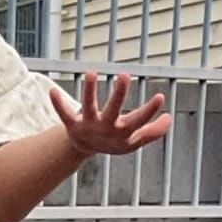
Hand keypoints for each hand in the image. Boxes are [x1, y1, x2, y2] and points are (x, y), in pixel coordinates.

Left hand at [49, 74, 171, 159]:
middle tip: (125, 75)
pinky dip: (58, 104)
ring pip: (88, 108)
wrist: (85, 148)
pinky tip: (52, 91)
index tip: (160, 96)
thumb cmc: (113, 140)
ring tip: (91, 73)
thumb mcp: (133, 140)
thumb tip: (169, 119)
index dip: (150, 111)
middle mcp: (105, 128)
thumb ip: (151, 132)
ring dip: (89, 92)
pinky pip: (64, 114)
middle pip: (114, 111)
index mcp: (122, 132)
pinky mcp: (72, 124)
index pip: (139, 121)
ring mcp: (88, 126)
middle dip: (119, 94)